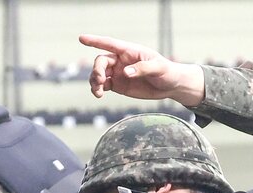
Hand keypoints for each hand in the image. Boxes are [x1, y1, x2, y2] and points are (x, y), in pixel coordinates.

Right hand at [79, 34, 205, 106]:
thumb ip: (142, 68)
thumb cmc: (167, 72)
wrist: (170, 86)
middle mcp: (121, 60)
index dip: (95, 41)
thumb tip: (125, 72)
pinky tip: (99, 94)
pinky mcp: (118, 85)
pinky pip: (102, 85)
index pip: (109, 43)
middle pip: (101, 61)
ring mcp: (118, 72)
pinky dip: (98, 89)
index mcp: (129, 51)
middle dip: (96, 70)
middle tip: (100, 81)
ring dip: (94, 81)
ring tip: (98, 92)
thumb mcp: (158, 68)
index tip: (81, 38)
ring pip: (98, 74)